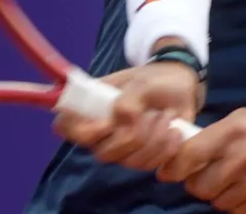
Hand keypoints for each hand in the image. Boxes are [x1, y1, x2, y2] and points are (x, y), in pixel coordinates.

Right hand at [53, 62, 201, 171]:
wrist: (180, 87)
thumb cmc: (154, 80)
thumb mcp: (141, 82)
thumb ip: (127, 102)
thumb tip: (122, 123)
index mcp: (91, 108)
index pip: (66, 127)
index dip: (83, 131)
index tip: (108, 123)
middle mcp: (101, 132)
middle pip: (103, 153)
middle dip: (133, 134)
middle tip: (151, 112)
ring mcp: (121, 148)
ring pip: (129, 161)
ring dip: (154, 138)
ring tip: (165, 116)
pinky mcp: (142, 157)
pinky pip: (149, 166)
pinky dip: (166, 147)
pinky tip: (174, 129)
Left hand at [157, 106, 245, 213]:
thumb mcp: (242, 119)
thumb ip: (213, 136)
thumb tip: (179, 154)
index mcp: (234, 130)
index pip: (189, 156)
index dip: (173, 168)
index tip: (168, 173)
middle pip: (201, 187)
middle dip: (198, 184)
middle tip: (206, 177)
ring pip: (220, 203)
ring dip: (220, 195)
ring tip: (231, 182)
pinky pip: (242, 211)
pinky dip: (239, 204)